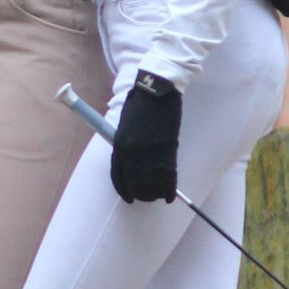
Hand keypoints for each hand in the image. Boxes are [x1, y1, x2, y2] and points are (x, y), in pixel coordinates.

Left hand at [110, 71, 179, 203]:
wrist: (157, 90)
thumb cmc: (139, 103)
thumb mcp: (124, 125)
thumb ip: (124, 144)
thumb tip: (129, 161)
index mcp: (119, 145)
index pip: (118, 177)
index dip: (124, 191)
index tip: (129, 198)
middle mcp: (133, 153)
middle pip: (135, 184)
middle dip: (141, 195)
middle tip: (146, 197)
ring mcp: (151, 153)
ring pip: (152, 185)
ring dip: (155, 194)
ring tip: (158, 196)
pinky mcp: (168, 151)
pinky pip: (168, 178)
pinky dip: (170, 189)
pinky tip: (170, 196)